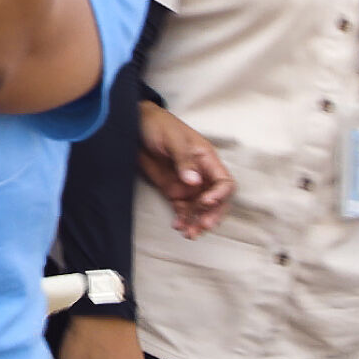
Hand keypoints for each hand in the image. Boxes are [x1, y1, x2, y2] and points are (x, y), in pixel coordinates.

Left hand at [136, 101, 233, 236]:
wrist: (133, 126)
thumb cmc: (158, 125)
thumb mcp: (172, 139)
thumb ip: (183, 160)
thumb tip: (194, 182)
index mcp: (207, 160)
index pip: (224, 182)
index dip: (220, 195)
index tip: (206, 202)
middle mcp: (201, 175)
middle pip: (217, 201)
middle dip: (212, 215)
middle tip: (202, 226)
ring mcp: (187, 184)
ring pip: (200, 209)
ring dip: (197, 222)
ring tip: (189, 233)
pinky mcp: (173, 191)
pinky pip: (183, 209)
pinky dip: (183, 219)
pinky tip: (178, 227)